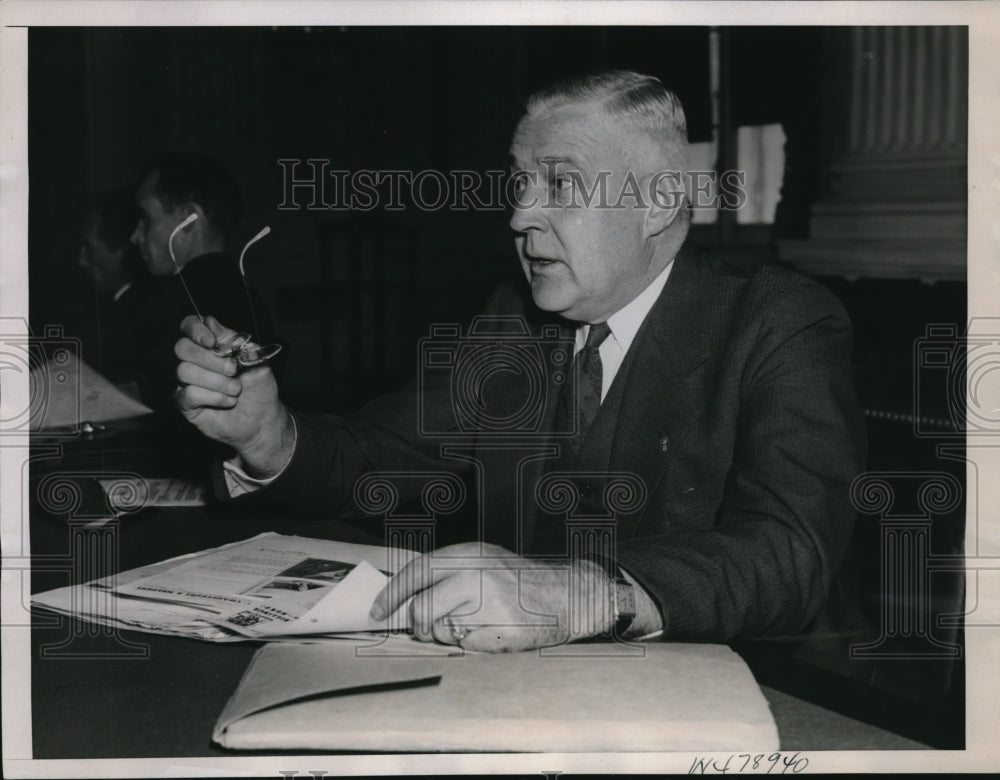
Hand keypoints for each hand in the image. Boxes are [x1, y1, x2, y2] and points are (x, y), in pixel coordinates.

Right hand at [174, 315, 293, 476]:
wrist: (263, 419)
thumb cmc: (260, 388)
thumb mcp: (256, 360)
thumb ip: (234, 341)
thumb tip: (211, 322)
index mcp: (212, 345)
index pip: (190, 325)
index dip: (196, 330)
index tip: (213, 342)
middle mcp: (195, 361)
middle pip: (182, 347)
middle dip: (210, 359)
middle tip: (233, 370)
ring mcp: (188, 382)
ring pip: (184, 371)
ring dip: (216, 381)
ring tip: (236, 390)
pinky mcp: (186, 403)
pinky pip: (187, 394)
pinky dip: (213, 397)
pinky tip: (228, 401)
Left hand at [369, 542, 613, 651]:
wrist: (567, 594)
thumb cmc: (519, 581)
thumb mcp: (483, 561)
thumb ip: (448, 573)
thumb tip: (403, 596)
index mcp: (470, 553)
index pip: (417, 572)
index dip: (392, 594)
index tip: (378, 611)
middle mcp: (477, 575)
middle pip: (422, 610)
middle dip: (420, 625)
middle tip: (431, 627)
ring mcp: (490, 604)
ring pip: (442, 632)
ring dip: (450, 635)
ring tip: (475, 623)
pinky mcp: (501, 631)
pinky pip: (466, 648)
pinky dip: (473, 645)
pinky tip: (492, 631)